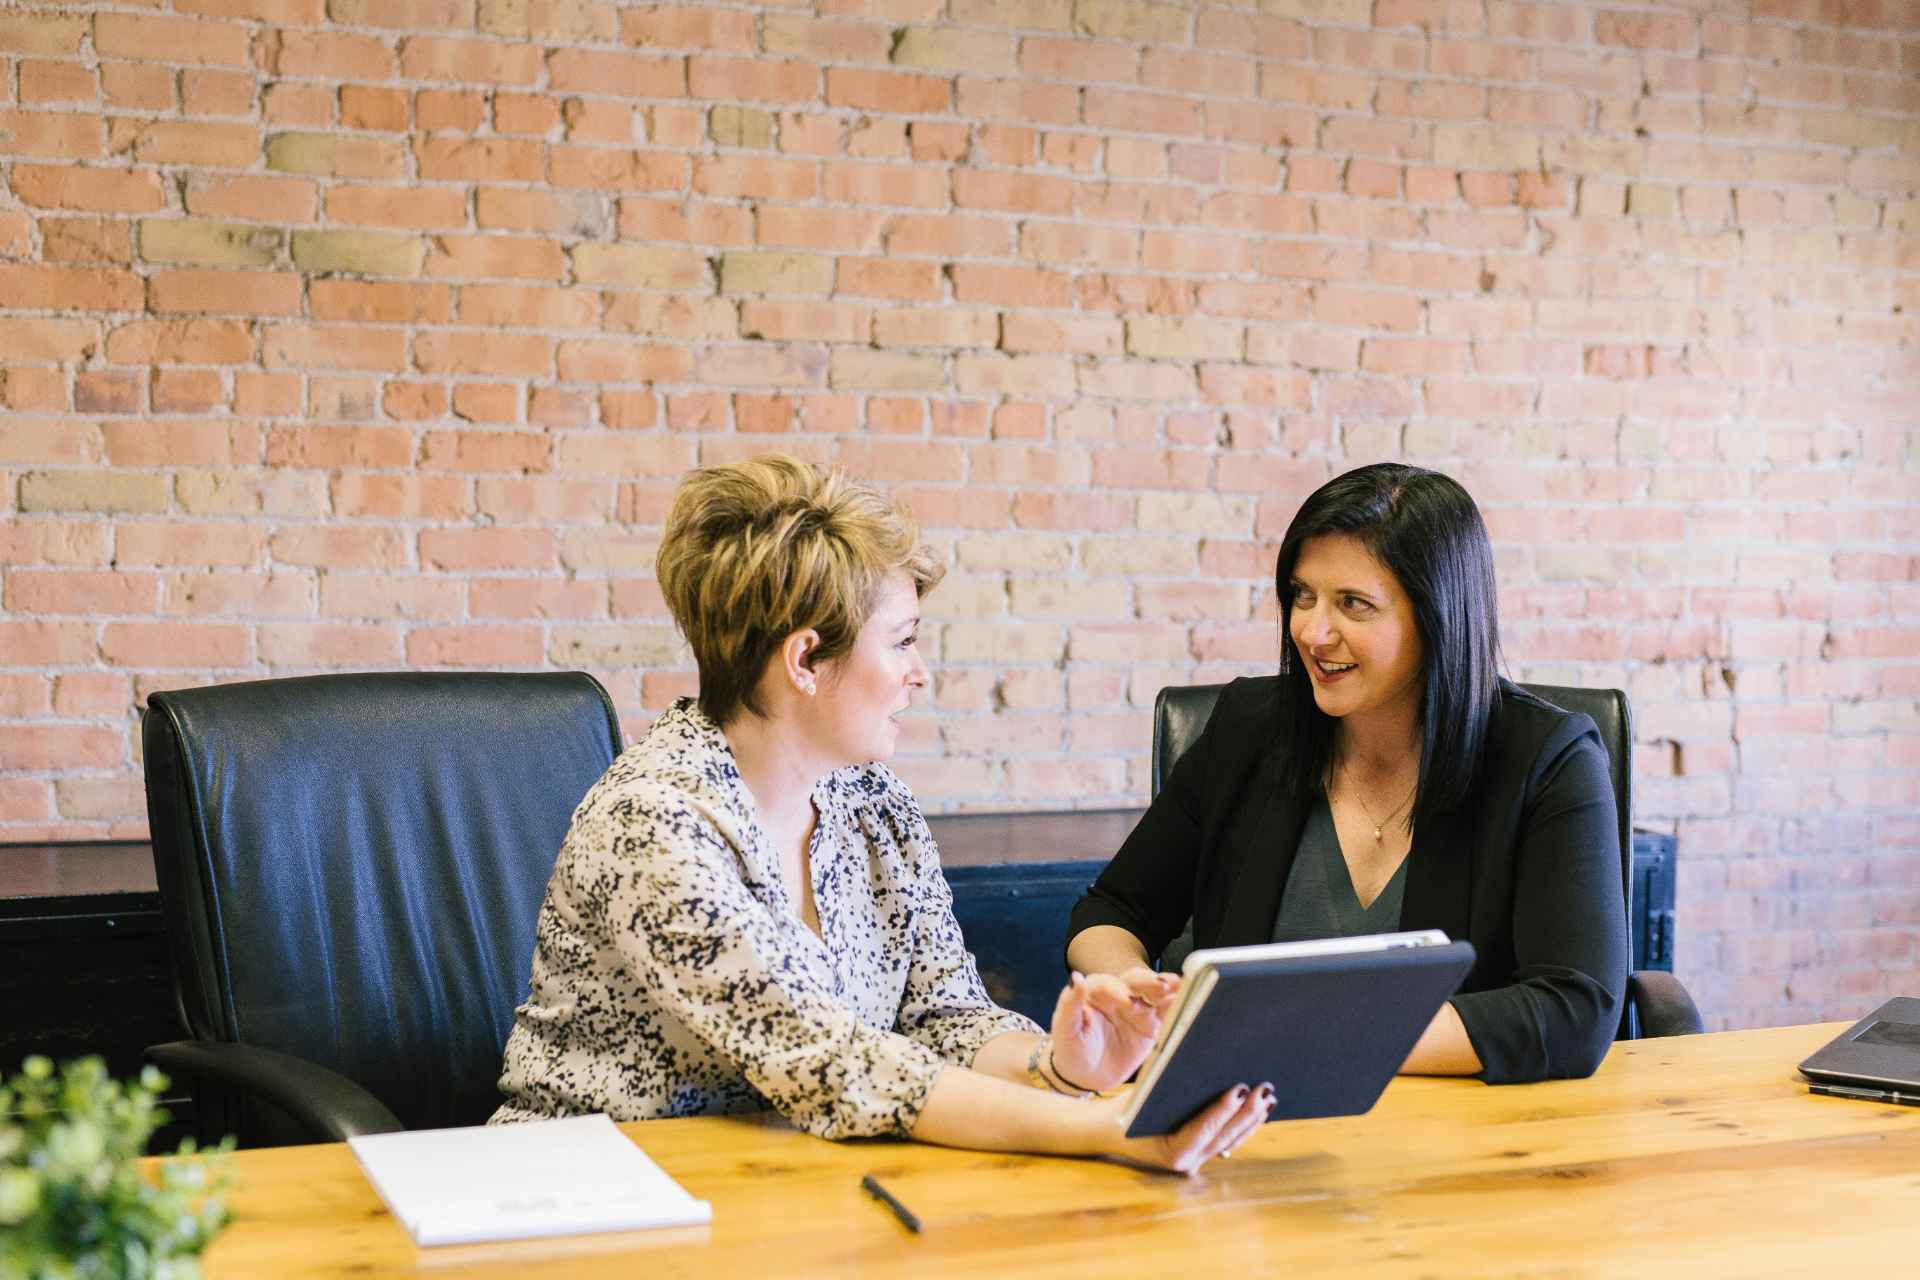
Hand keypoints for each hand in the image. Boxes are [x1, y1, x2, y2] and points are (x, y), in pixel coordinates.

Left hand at [1047, 968, 1181, 1093]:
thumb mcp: (1065, 1030)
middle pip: (1135, 982)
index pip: (1108, 984)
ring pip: (1154, 993)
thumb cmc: (1072, 1050)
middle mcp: (1119, 995)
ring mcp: (1137, 1009)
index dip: (1118, 990)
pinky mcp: (1152, 1024)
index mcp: (1095, 993)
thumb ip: (1069, 1004)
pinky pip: (1166, 1012)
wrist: (1086, 1077)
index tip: (1126, 1001)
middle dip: (1148, 982)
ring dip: (1168, 988)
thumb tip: (1076, 978)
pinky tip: (1190, 999)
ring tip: (1182, 984)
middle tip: (1162, 985)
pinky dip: (1178, 1005)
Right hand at [1102, 1082, 1274, 1174]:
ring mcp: (1197, 1161)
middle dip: (1247, 1112)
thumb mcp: (1141, 1096)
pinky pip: (1228, 1141)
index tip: (1241, 1089)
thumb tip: (1196, 1060)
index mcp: (1172, 1152)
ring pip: (1231, 1140)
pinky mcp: (1202, 1154)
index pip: (1203, 1129)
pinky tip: (1260, 1111)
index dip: (1223, 1109)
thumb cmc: (1125, 1110)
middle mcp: (1188, 1162)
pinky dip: (1245, 1126)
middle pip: (1224, 1136)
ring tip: (1269, 1098)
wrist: (1110, 1132)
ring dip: (1252, 1120)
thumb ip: (1167, 1083)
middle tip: (1265, 1089)